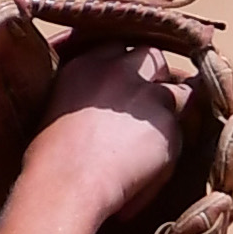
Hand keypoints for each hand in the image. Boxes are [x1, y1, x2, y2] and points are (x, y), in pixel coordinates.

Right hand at [28, 41, 184, 227]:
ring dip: (171, 113)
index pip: (116, 48)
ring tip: (154, 143)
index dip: (126, 68)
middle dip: (155, 77)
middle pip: (152, 57)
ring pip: (180, 91)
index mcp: (84, 64)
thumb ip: (85, 96)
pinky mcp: (167, 125)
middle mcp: (118, 71)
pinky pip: (182, 134)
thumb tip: (104, 109)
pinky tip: (148, 174)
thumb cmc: (50, 161)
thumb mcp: (57, 110)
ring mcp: (146, 94)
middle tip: (147, 110)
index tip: (125, 85)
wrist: (65, 185)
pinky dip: (170, 154)